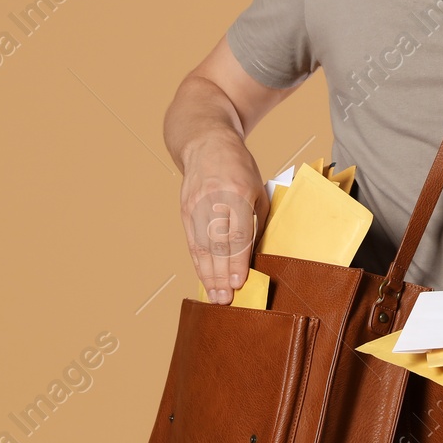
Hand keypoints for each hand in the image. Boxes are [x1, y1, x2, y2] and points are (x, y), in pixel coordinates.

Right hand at [178, 134, 267, 304]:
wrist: (207, 142)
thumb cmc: (239, 167)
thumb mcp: (258, 188)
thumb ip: (258, 220)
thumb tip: (257, 255)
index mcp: (238, 191)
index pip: (237, 232)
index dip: (237, 260)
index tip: (239, 282)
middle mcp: (214, 199)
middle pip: (217, 243)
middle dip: (221, 274)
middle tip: (226, 300)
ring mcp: (196, 205)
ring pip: (202, 246)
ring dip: (208, 274)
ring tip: (215, 297)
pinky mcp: (185, 209)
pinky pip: (192, 241)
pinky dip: (198, 263)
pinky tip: (204, 279)